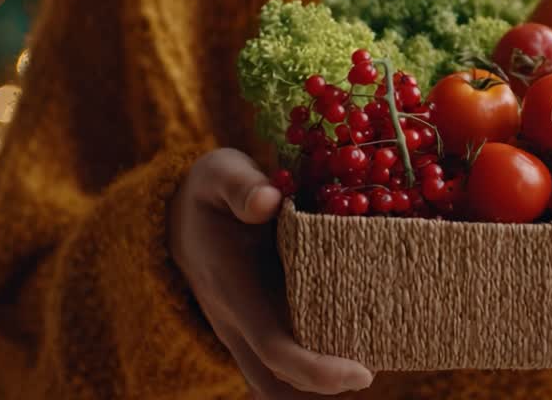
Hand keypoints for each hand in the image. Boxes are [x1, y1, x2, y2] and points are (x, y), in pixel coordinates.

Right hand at [169, 148, 373, 396]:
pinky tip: (356, 348)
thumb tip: (269, 199)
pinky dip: (314, 369)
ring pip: (277, 384)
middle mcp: (238, 323)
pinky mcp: (259, 325)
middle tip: (373, 370)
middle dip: (323, 390)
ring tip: (369, 364)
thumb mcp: (220, 172)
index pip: (276, 350)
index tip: (362, 373)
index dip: (317, 370)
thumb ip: (241, 185)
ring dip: (317, 388)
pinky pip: (284, 362)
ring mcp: (246, 330)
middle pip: (277, 385)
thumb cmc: (210, 191)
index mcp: (235, 291)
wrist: (178, 215)